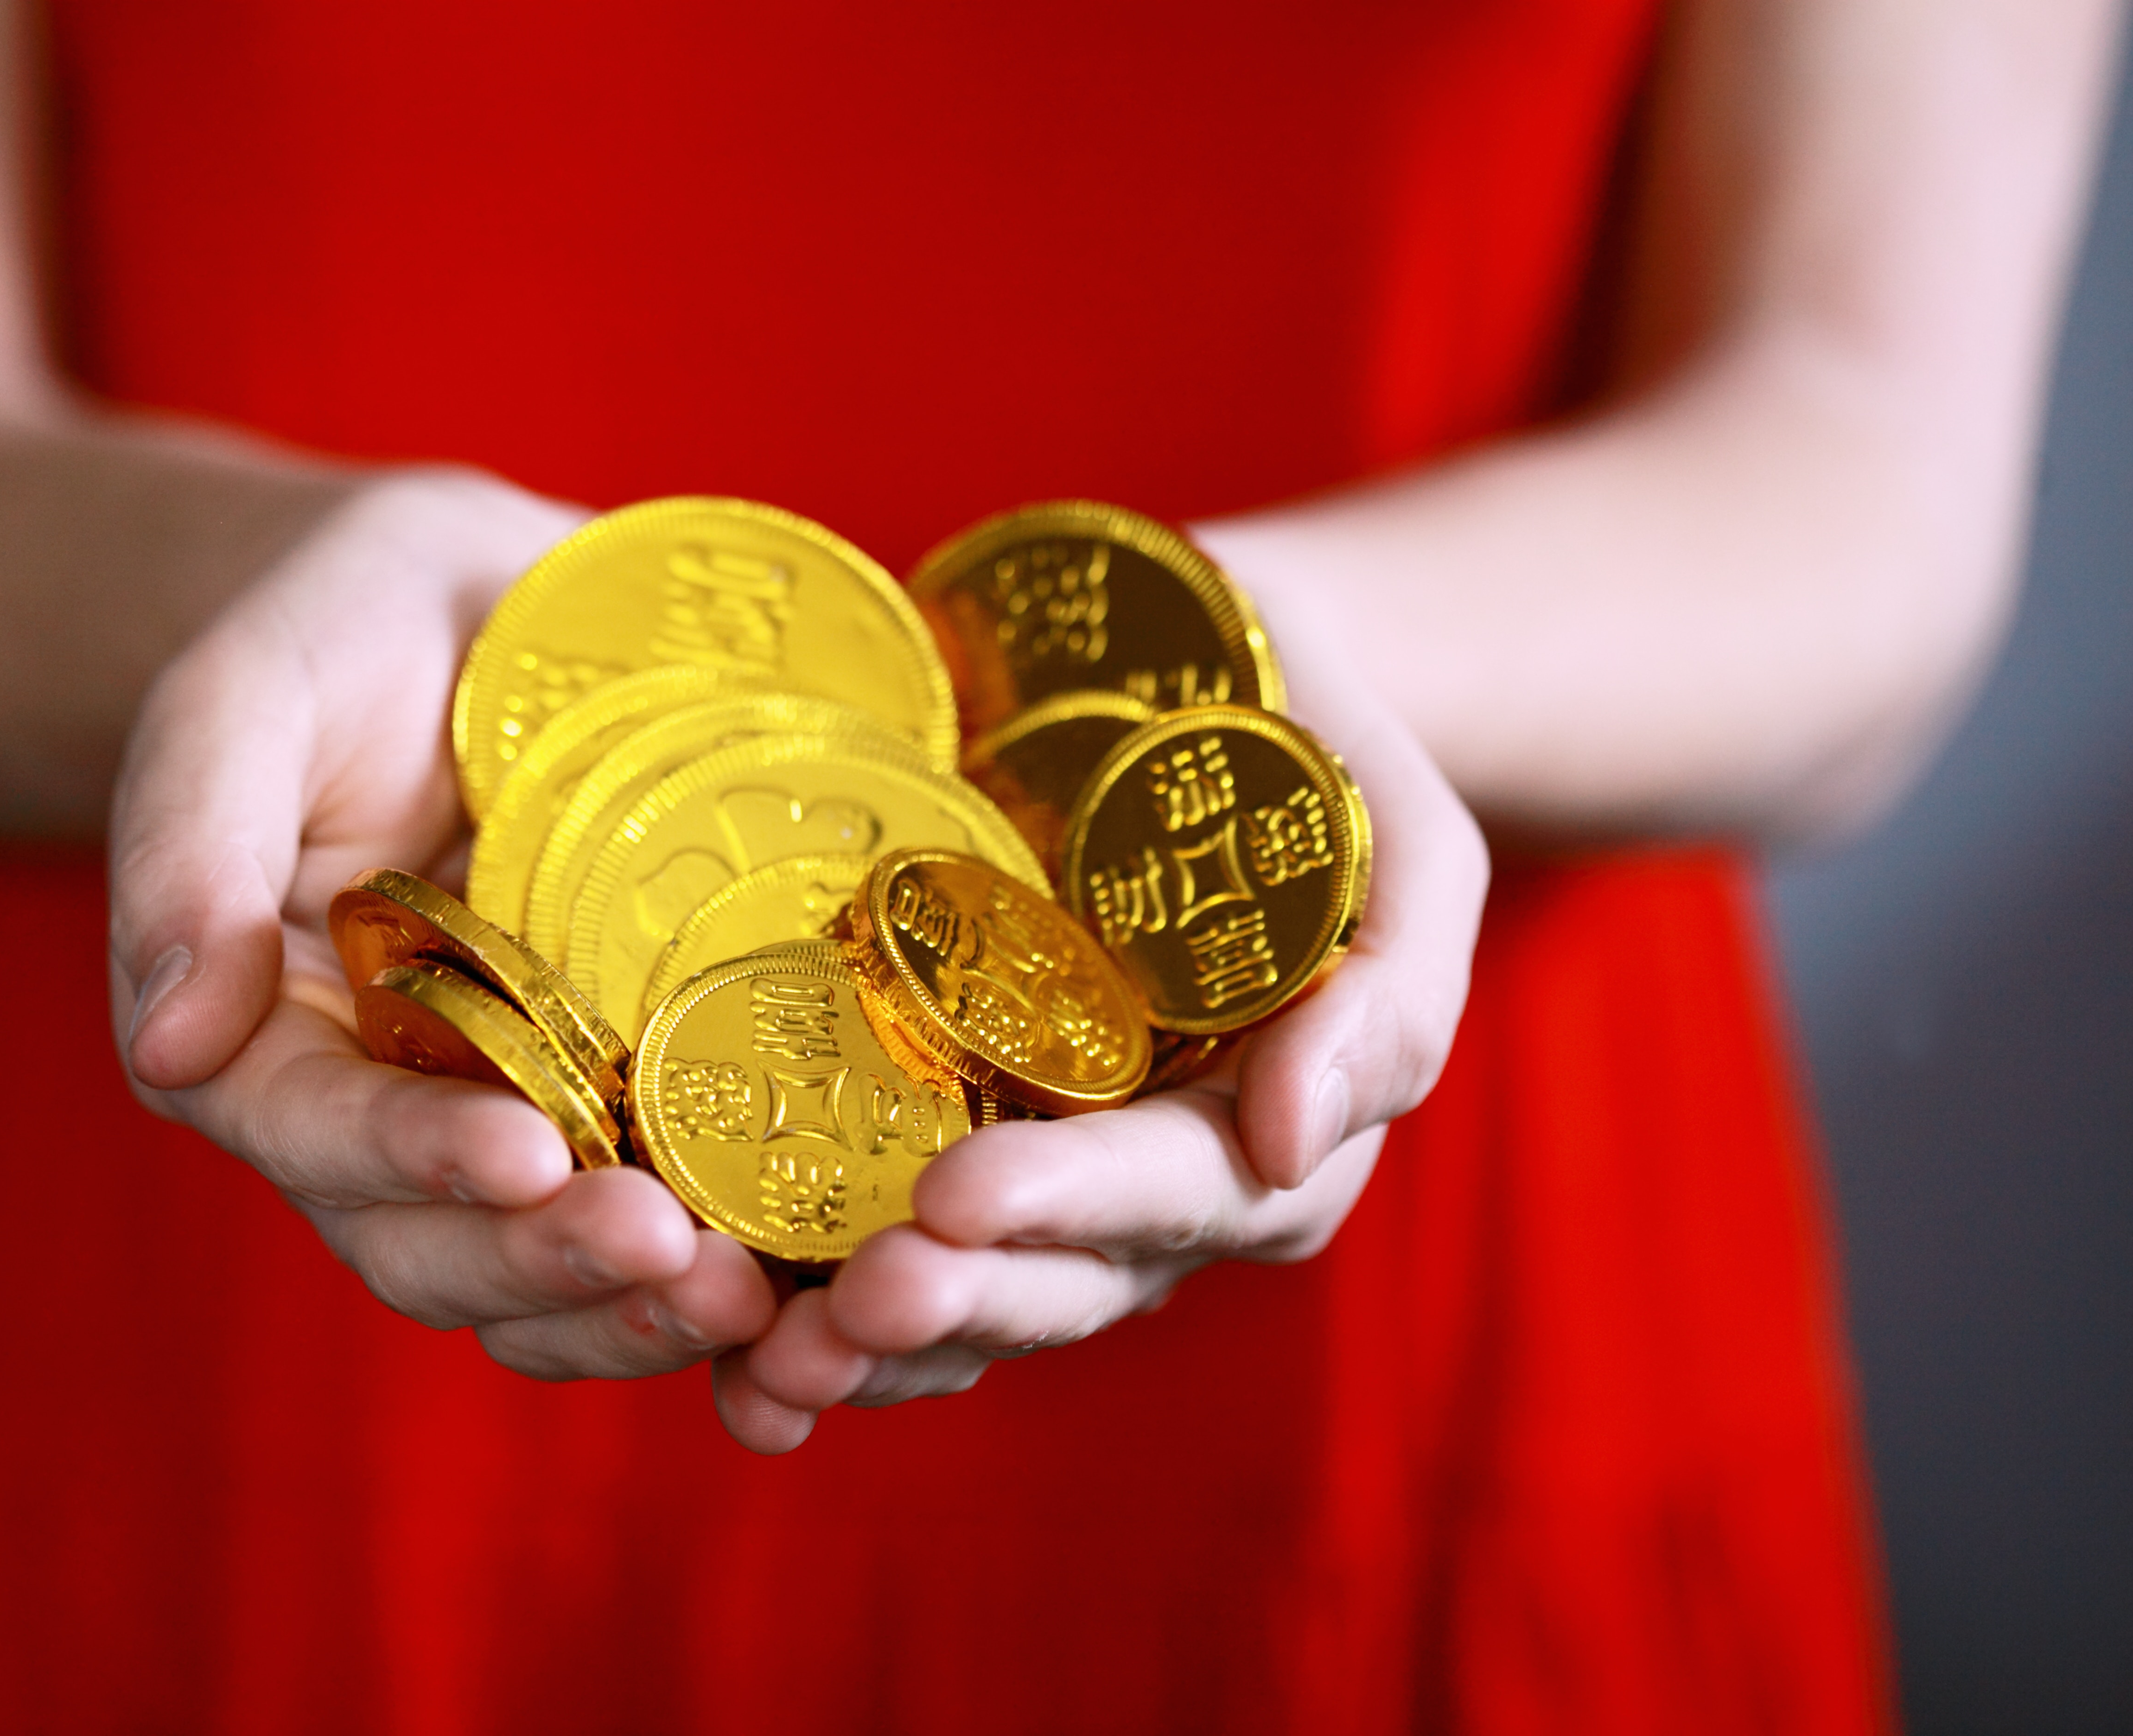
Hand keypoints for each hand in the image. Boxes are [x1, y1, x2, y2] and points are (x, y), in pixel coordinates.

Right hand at [110, 467, 777, 1379]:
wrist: (477, 610)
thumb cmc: (340, 636)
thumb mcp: (244, 698)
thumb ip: (190, 849)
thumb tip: (174, 1042)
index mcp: (265, 1031)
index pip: (317, 1134)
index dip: (413, 1161)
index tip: (526, 1159)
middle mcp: (378, 1108)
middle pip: (433, 1246)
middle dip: (548, 1266)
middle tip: (675, 1256)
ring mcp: (501, 1121)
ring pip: (537, 1277)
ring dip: (634, 1309)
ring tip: (747, 1299)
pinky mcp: (615, 1107)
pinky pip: (646, 1227)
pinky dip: (710, 1273)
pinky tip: (796, 1279)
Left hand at [715, 535, 1488, 1451]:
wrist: (1209, 688)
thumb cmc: (1317, 752)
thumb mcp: (1402, 842)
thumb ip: (1388, 997)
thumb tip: (1292, 1139)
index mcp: (1266, 1130)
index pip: (1171, 1192)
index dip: (1065, 1204)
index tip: (952, 1199)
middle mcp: (1154, 1189)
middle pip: (1059, 1279)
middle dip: (956, 1302)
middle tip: (845, 1304)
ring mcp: (1048, 1177)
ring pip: (971, 1297)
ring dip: (872, 1348)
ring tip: (768, 1365)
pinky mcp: (948, 1138)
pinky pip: (889, 1249)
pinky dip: (813, 1314)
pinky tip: (730, 1363)